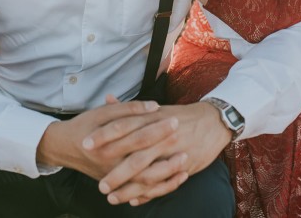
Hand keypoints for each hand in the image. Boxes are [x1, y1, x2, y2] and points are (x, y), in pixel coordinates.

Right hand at [36, 97, 179, 179]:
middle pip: (143, 158)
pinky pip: (143, 190)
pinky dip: (162, 186)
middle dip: (165, 148)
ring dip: (167, 172)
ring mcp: (114, 176)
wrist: (65, 147)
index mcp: (106, 143)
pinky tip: (178, 177)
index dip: (157, 128)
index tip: (175, 119)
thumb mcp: (102, 112)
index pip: (137, 135)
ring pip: (144, 180)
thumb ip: (128, 108)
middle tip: (183, 137)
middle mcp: (110, 162)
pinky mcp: (118, 184)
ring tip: (185, 159)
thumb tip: (153, 106)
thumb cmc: (86, 125)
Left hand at [94, 101, 233, 206]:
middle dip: (115, 172)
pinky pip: (164, 183)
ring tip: (111, 197)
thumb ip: (129, 108)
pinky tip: (134, 200)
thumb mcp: (155, 109)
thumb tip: (106, 100)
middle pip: (134, 156)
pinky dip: (148, 193)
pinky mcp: (184, 165)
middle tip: (99, 185)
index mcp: (152, 119)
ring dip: (129, 188)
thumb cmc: (180, 115)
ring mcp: (173, 152)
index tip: (86, 144)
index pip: (123, 126)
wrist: (214, 120)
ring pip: (148, 174)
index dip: (104, 136)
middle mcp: (161, 136)